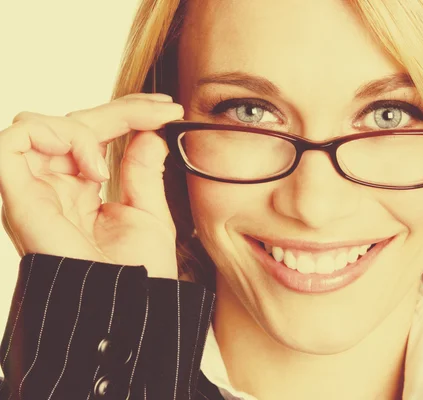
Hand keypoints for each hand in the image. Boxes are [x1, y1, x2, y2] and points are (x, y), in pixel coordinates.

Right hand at [0, 93, 184, 278]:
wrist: (128, 305)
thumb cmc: (139, 271)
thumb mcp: (148, 212)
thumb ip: (142, 170)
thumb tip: (148, 133)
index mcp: (79, 189)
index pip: (94, 134)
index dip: (127, 112)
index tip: (170, 108)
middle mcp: (52, 186)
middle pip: (70, 123)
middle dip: (121, 109)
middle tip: (164, 111)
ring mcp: (33, 191)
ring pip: (38, 125)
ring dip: (83, 130)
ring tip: (108, 169)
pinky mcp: (18, 198)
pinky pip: (11, 143)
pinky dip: (49, 136)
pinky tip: (90, 166)